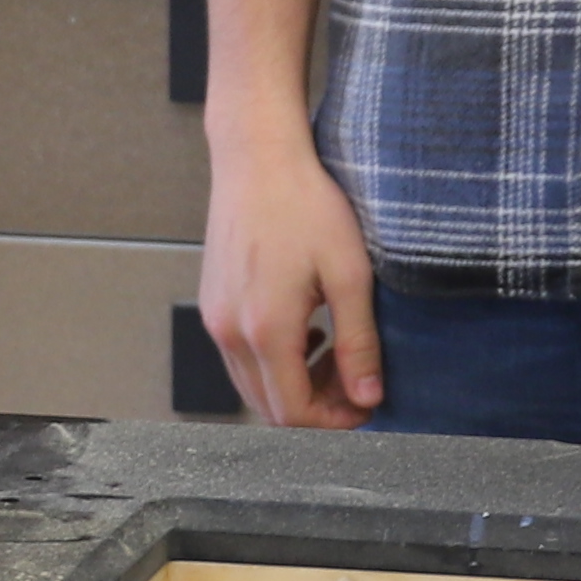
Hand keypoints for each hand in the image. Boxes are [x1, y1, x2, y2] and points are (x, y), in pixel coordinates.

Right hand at [197, 128, 384, 429]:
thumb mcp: (350, 274)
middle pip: (270, 407)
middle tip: (356, 382)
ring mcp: (215, 319)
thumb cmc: (305, 204)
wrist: (257, 158)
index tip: (367, 406)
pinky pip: (240, 357)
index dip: (335, 422)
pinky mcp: (213, 303)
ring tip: (335, 353)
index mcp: (266, 329)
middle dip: (317, 408)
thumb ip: (358, 342)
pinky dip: (274, 363)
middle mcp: (231, 332)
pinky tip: (306, 331)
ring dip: (294, 386)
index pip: (295, 412)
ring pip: (253, 385)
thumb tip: (368, 399)